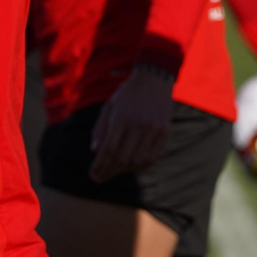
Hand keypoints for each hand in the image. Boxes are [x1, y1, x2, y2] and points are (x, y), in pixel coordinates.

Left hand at [89, 65, 175, 182]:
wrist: (154, 78)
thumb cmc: (127, 93)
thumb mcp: (109, 106)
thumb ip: (100, 128)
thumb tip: (95, 151)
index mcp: (121, 118)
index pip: (109, 149)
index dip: (100, 165)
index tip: (93, 176)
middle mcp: (138, 125)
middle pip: (122, 158)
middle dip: (109, 171)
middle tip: (100, 177)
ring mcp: (153, 129)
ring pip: (137, 161)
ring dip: (125, 170)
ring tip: (115, 171)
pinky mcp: (164, 132)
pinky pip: (152, 157)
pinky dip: (141, 165)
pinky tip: (132, 165)